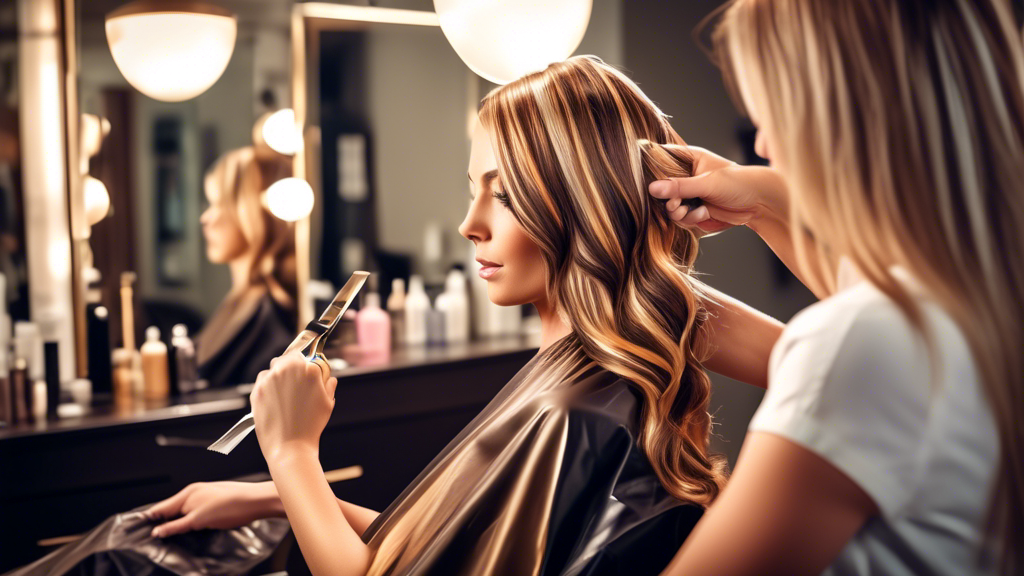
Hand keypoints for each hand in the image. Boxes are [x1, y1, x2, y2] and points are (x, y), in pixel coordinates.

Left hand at [145, 481, 276, 537]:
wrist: (253, 499)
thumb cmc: (239, 498)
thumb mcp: (216, 498)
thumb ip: (199, 504)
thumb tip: (188, 517)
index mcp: (194, 489)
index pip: (168, 502)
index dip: (155, 512)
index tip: (144, 519)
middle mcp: (191, 494)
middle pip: (167, 509)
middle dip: (156, 519)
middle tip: (142, 528)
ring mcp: (194, 505)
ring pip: (172, 516)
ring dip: (162, 523)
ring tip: (150, 532)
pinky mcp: (199, 517)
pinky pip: (178, 525)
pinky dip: (167, 529)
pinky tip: (157, 532)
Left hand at [251, 351, 337, 462]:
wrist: (290, 447)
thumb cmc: (311, 426)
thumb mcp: (328, 403)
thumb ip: (329, 385)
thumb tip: (329, 379)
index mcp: (309, 369)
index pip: (307, 356)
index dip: (308, 365)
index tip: (309, 374)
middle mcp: (287, 369)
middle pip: (288, 358)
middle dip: (292, 367)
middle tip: (296, 382)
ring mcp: (270, 379)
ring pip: (273, 368)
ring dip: (279, 375)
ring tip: (285, 393)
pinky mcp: (257, 390)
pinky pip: (262, 381)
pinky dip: (267, 386)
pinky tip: (275, 400)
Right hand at [648, 146, 788, 233]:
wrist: (759, 203)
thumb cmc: (739, 182)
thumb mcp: (708, 183)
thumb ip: (680, 187)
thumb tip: (653, 189)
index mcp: (686, 158)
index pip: (658, 159)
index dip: (653, 173)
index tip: (656, 187)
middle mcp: (684, 175)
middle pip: (660, 188)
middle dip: (668, 200)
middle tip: (678, 205)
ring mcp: (688, 193)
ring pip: (668, 206)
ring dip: (679, 213)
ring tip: (696, 211)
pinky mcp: (693, 209)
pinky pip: (680, 217)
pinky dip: (689, 219)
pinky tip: (705, 214)